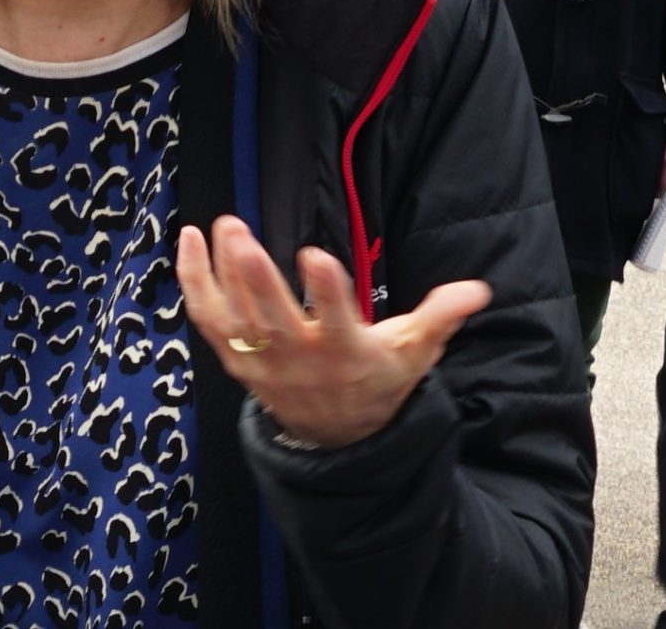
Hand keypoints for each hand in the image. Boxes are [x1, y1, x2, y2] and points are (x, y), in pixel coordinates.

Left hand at [177, 216, 489, 449]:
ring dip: (221, 274)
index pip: (336, 321)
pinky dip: (194, 283)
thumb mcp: (415, 354)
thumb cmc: (377, 382)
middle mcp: (299, 359)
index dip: (327, 291)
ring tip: (222, 227)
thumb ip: (440, 318)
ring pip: (235, 319)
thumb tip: (477, 290)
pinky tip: (188, 242)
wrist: (337, 439)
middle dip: (254, 278)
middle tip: (240, 235)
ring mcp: (262, 362)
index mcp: (345, 354)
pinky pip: (208, 320)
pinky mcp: (237, 358)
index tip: (317, 256)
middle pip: (271, 319)